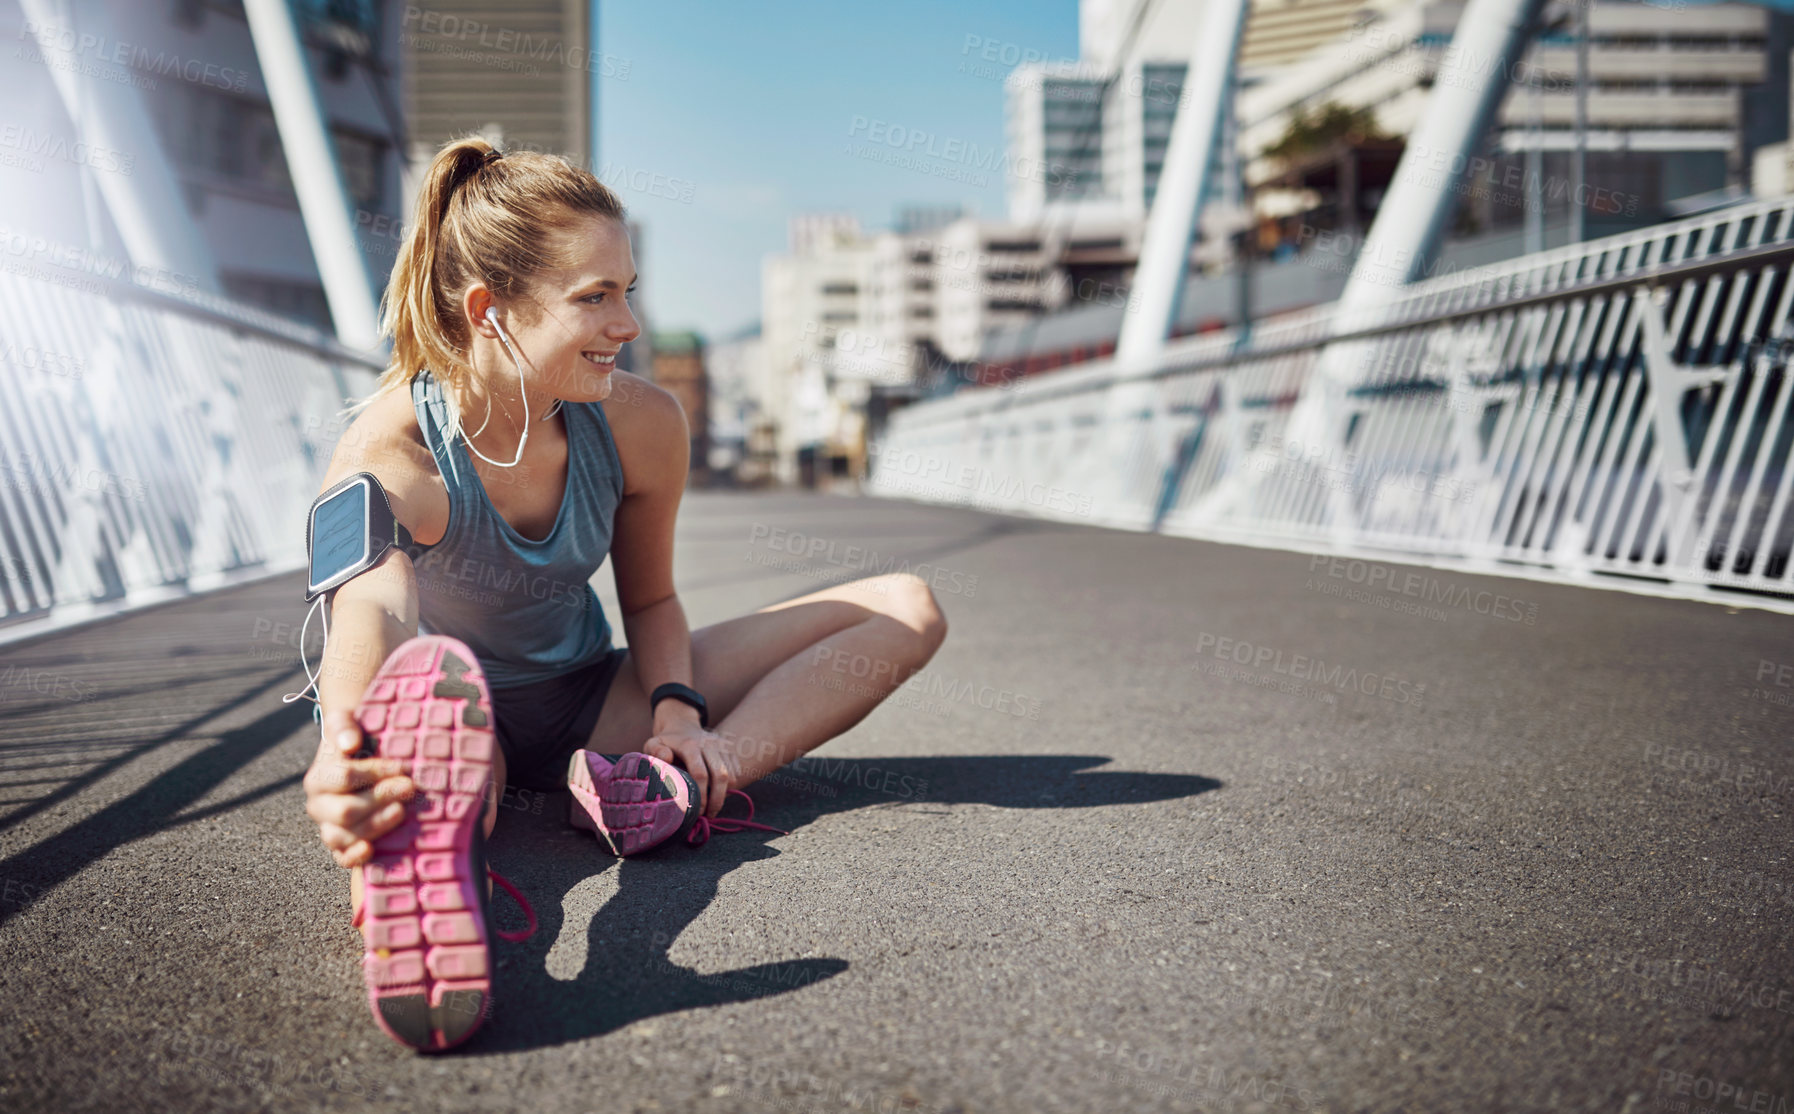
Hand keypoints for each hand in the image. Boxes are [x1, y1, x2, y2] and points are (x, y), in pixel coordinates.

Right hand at [303, 705, 415, 867]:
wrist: (357, 761)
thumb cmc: (355, 742)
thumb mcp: (345, 724)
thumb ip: (343, 727)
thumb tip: (349, 743)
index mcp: (317, 779)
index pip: (343, 777)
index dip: (374, 771)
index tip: (400, 766)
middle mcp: (319, 807)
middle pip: (346, 810)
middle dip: (380, 798)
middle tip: (409, 787)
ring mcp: (328, 828)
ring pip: (345, 835)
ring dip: (376, 824)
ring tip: (402, 811)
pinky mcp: (341, 846)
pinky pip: (341, 858)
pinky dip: (355, 856)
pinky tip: (372, 849)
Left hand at [642, 721, 739, 818]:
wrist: (682, 725)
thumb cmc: (665, 741)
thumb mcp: (653, 743)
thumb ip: (655, 751)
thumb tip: (667, 758)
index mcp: (690, 745)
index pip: (700, 773)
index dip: (701, 795)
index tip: (696, 811)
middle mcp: (709, 743)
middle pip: (721, 775)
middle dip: (717, 799)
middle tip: (709, 815)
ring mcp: (722, 745)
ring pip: (730, 775)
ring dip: (724, 794)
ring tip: (713, 807)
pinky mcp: (730, 748)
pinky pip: (735, 772)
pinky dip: (730, 786)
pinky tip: (717, 794)